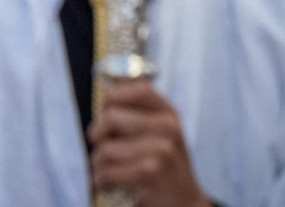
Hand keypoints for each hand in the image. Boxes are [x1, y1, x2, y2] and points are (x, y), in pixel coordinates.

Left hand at [88, 80, 210, 206]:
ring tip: (110, 169)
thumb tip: (104, 95)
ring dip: (99, 162)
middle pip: (110, 117)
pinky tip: (110, 183)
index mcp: (169, 114)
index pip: (138, 90)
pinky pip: (106, 171)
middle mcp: (169, 129)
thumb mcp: (159, 133)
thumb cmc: (162, 164)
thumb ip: (136, 112)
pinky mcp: (149, 174)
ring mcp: (161, 151)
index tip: (106, 109)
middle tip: (105, 147)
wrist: (184, 202)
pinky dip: (101, 180)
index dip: (114, 96)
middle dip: (99, 134)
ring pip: (104, 149)